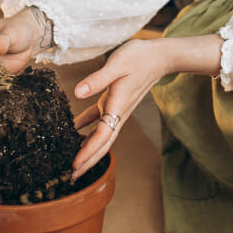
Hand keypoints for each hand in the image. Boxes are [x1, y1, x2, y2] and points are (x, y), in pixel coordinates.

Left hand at [69, 33, 222, 179]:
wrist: (160, 56)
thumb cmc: (140, 58)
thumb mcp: (117, 64)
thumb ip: (97, 79)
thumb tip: (77, 93)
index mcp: (118, 106)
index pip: (102, 136)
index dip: (88, 152)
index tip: (75, 165)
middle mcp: (118, 112)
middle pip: (102, 144)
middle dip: (88, 161)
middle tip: (71, 177)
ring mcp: (116, 109)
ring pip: (100, 135)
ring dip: (87, 149)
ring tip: (73, 162)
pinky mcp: (114, 101)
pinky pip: (98, 120)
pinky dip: (86, 127)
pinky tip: (72, 130)